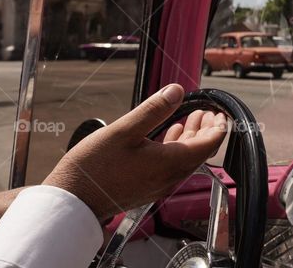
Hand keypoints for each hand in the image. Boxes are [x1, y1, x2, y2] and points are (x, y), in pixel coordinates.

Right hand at [43, 84, 225, 220]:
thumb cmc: (94, 168)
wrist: (72, 202)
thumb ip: (154, 110)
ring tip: (192, 118)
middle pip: (199, 152)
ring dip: (191, 137)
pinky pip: (171, 165)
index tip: (220, 112)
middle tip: (208, 112)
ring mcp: (158, 184)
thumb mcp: (124, 130)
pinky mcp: (147, 187)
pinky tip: (170, 134)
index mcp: (170, 163)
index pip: (208, 145)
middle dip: (206, 129)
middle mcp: (169, 177)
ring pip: (185, 158)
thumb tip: (177, 90)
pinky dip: (176, 147)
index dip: (218, 127)